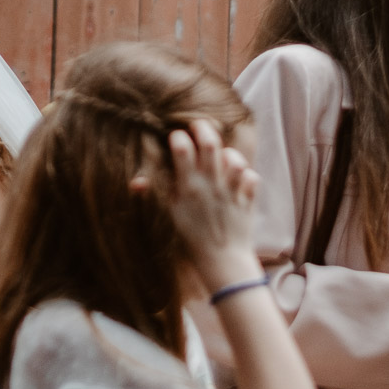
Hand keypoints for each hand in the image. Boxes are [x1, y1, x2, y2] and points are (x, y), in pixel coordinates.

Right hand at [148, 120, 259, 286]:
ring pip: (235, 159)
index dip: (178, 137)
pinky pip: (252, 177)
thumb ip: (156, 195)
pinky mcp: (247, 199)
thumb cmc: (191, 239)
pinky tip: (239, 179)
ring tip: (221, 157)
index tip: (176, 138)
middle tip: (198, 127)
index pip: (182, 148)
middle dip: (203, 128)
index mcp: (188, 188)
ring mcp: (231, 191)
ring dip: (228, 154)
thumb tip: (136, 181)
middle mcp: (211, 185)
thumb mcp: (169, 217)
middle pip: (210, 144)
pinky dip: (247, 175)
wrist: (221, 262)